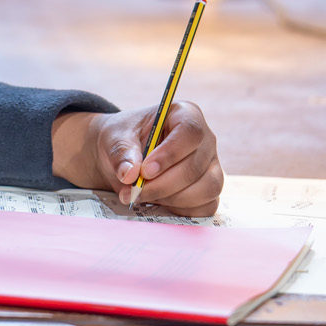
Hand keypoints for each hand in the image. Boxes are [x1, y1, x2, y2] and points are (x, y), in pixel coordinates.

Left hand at [51, 102, 221, 216]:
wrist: (124, 156)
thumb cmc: (124, 138)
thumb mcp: (115, 137)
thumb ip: (122, 153)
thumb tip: (129, 174)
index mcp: (186, 115)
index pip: (190, 133)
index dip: (170, 154)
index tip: (145, 171)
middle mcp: (205, 141)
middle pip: (196, 166)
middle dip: (163, 184)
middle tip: (134, 190)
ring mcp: (210, 167)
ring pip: (206, 189)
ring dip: (172, 199)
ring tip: (142, 196)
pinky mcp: (208, 190)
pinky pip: (206, 206)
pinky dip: (180, 210)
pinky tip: (157, 203)